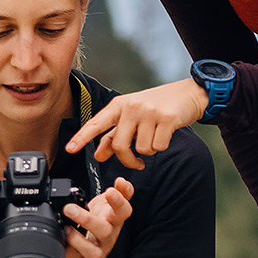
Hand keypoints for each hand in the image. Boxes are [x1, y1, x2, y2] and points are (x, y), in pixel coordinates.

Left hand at [60, 177, 133, 257]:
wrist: (93, 243)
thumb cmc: (101, 220)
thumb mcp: (110, 203)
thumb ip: (120, 190)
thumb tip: (122, 181)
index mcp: (115, 220)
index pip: (124, 211)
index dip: (119, 201)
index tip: (110, 190)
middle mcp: (108, 237)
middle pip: (105, 232)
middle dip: (86, 220)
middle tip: (69, 208)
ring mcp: (98, 251)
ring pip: (93, 252)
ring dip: (77, 240)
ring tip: (66, 229)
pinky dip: (69, 253)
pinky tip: (63, 242)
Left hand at [67, 79, 209, 168]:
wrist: (188, 94)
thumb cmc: (157, 107)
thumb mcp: (132, 118)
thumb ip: (115, 136)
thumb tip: (98, 154)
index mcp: (120, 105)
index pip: (97, 123)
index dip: (82, 137)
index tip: (70, 149)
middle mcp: (132, 107)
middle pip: (120, 145)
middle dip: (128, 159)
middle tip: (136, 163)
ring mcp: (149, 112)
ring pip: (141, 149)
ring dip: (149, 150)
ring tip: (155, 136)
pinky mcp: (167, 119)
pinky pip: (158, 147)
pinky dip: (161, 146)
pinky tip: (165, 135)